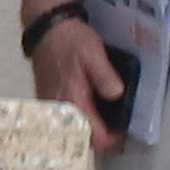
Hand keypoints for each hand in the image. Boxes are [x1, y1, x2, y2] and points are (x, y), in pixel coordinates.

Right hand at [30, 15, 125, 152]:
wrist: (47, 30)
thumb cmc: (70, 41)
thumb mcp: (94, 54)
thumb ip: (105, 77)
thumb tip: (117, 95)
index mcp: (73, 101)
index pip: (94, 138)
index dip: (112, 139)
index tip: (122, 130)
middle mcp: (60, 110)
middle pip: (83, 139)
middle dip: (100, 137)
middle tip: (115, 125)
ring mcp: (52, 108)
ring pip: (73, 131)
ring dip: (89, 129)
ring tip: (104, 117)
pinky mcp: (49, 103)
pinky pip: (66, 121)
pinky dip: (78, 120)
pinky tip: (88, 108)